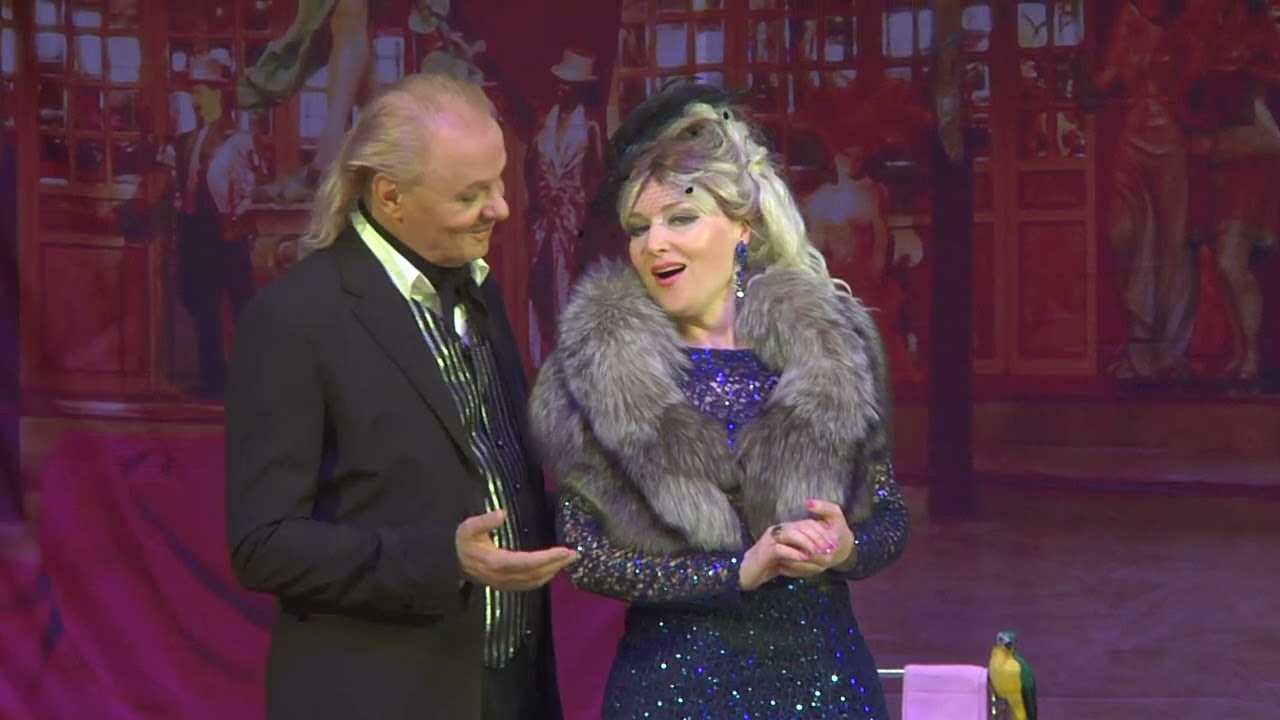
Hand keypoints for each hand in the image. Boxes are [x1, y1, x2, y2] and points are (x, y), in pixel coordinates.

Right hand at [455, 510, 577, 591]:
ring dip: (552, 571)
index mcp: (495, 562)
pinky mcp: (505, 586)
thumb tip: (502, 514)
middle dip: (556, 564)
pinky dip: (543, 578)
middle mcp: (502, 576)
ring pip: (533, 581)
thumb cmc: (462, 542)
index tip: (564, 550)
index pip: (527, 562)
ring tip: (567, 560)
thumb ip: (484, 521)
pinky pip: (528, 585)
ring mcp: (504, 583)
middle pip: (535, 573)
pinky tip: (552, 570)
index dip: (547, 558)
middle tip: (574, 554)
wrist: (450, 563)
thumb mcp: (468, 527)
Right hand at [739, 516, 839, 589]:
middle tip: (829, 548)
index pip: (806, 524)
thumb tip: (823, 553)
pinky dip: (792, 553)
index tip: (833, 543)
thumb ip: (805, 553)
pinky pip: (779, 549)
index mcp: (785, 530)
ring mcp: (769, 541)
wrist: (748, 575)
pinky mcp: (763, 553)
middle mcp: (777, 531)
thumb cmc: (770, 566)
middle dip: (818, 537)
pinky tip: (803, 558)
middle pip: (800, 526)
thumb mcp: (792, 558)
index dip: (821, 532)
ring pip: (791, 534)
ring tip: (819, 552)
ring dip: (807, 543)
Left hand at [777, 500, 855, 575]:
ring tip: (775, 553)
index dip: (797, 541)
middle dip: (789, 552)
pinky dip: (789, 569)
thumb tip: (807, 503)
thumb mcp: (834, 513)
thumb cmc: (838, 527)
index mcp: (831, 544)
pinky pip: (800, 573)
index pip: (812, 546)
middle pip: (804, 559)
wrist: (844, 546)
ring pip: (800, 568)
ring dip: (787, 561)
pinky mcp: (814, 572)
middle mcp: (826, 559)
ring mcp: (820, 568)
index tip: (784, 534)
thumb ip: (822, 507)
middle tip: (776, 544)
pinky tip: (779, 563)